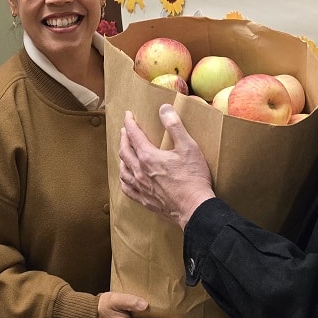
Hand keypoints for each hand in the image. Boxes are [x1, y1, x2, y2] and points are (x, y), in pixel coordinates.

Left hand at [119, 105, 214, 229]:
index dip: (130, 123)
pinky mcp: (145, 200)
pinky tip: (125, 178)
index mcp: (148, 157)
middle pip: (125, 151)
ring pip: (123, 170)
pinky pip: (127, 189)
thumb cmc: (193, 178)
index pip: (134, 135)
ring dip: (122, 157)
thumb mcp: (188, 147)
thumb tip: (164, 109)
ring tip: (123, 151)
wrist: (195, 208)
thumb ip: (175, 126)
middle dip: (124, 138)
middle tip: (125, 130)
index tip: (128, 115)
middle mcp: (140, 172)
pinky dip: (124, 180)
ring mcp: (141, 187)